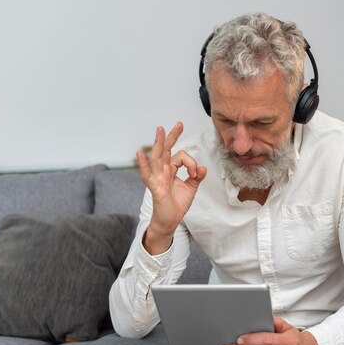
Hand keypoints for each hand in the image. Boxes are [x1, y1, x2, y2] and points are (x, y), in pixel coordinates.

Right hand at [137, 122, 206, 253]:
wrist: (170, 221)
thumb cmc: (177, 204)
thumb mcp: (191, 188)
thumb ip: (197, 177)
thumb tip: (203, 167)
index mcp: (171, 170)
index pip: (180, 157)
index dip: (191, 162)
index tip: (196, 172)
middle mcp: (163, 171)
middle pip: (166, 150)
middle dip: (172, 136)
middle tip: (179, 123)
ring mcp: (157, 178)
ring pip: (157, 158)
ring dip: (159, 143)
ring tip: (160, 130)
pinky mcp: (155, 188)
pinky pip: (147, 175)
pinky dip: (143, 165)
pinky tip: (140, 155)